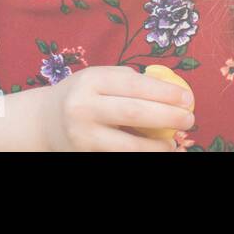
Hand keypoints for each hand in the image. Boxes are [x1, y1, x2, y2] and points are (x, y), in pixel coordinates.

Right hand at [40, 65, 194, 151]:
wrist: (43, 121)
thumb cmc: (82, 94)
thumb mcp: (97, 78)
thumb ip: (126, 82)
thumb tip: (170, 91)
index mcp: (91, 80)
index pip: (134, 85)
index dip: (164, 92)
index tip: (187, 97)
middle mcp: (84, 106)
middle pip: (134, 112)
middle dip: (167, 116)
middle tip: (190, 118)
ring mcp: (83, 134)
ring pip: (128, 144)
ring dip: (157, 146)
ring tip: (175, 143)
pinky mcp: (85, 153)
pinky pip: (119, 155)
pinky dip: (142, 154)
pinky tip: (157, 152)